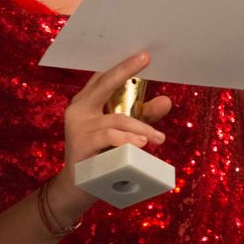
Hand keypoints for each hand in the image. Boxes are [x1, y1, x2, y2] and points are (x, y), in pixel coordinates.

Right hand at [48, 53, 172, 223]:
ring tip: (157, 138)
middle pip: (103, 83)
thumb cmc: (102, 156)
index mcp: (86, 103)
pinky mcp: (80, 146)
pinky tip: (141, 144)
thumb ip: (143, 116)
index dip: (122, 65)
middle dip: (125, 70)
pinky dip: (127, 140)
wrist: (79, 188)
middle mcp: (78, 110)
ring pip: (117, 119)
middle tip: (146, 59)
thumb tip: (166, 100)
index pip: (103, 77)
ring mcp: (77, 127)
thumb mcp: (124, 133)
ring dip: (141, 128)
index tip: (142, 55)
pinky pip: (108, 136)